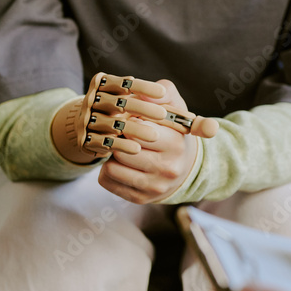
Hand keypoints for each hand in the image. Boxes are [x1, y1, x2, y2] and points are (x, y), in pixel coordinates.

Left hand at [99, 78, 207, 203]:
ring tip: (123, 148)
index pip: (140, 129)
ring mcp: (154, 186)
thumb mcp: (176, 108)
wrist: (184, 169)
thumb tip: (144, 92)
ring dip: (112, 154)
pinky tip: (120, 163)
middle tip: (124, 133)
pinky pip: (106, 180)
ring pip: (112, 166)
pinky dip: (108, 168)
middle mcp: (167, 168)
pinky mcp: (140, 198)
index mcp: (176, 143)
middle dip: (120, 138)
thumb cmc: (174, 133)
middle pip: (124, 149)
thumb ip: (164, 92)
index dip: (131, 121)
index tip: (133, 119)